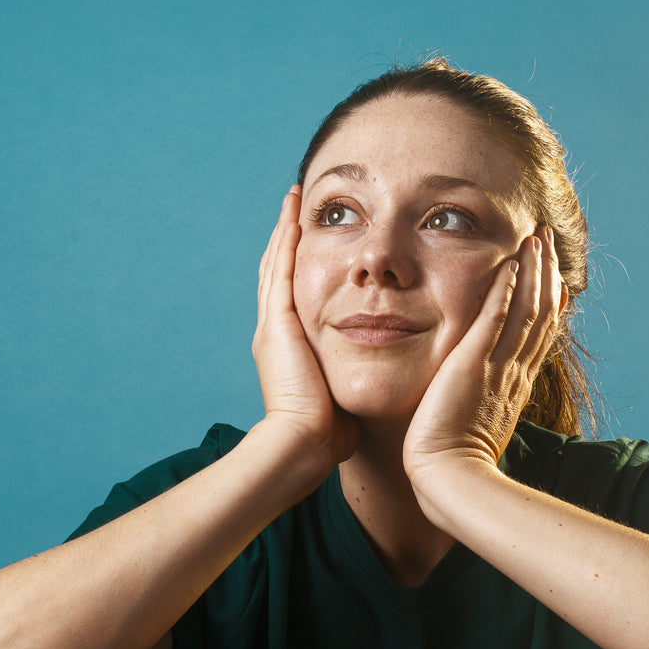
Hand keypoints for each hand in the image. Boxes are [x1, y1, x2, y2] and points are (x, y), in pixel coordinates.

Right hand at [253, 187, 358, 469]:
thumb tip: (375, 380)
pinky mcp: (278, 326)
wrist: (301, 447)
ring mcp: (273, 326)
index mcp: (288, 347)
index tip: (309, 235)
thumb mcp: (341, 395)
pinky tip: (294, 221)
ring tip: (292, 201)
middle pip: (279, 270)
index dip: (298, 262)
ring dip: (284, 231)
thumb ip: (351, 380)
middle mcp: (274, 331)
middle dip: (286, 237)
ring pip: (277, 264)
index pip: (292, 292)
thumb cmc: (326, 435)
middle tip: (294, 205)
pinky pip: (282, 274)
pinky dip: (286, 245)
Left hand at [402, 227, 562, 486]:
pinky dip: (505, 291)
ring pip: (526, 309)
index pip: (538, 335)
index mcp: (514, 385)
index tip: (556, 277)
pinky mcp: (474, 363)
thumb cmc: (452, 463)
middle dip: (547, 274)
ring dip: (533, 271)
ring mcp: (498, 366)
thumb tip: (477, 404)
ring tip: (536, 239)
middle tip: (548, 240)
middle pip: (541, 313)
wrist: (447, 479)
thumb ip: (479, 406)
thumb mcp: (475, 426)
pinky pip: (494, 319)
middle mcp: (514, 371)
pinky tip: (510, 263)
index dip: (550, 302)